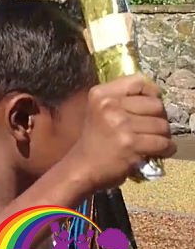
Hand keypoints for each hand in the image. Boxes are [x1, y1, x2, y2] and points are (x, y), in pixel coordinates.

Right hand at [64, 75, 174, 190]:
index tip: (150, 107)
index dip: (151, 93)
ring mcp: (120, 124)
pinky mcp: (130, 143)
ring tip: (153, 141)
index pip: (139, 82)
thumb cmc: (95, 140)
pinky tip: (158, 152)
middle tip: (151, 128)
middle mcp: (109, 105)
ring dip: (163, 136)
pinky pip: (162, 143)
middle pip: (156, 104)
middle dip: (159, 118)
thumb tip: (156, 97)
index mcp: (100, 94)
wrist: (83, 167)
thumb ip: (121, 99)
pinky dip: (166, 149)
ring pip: (162, 125)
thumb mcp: (99, 111)